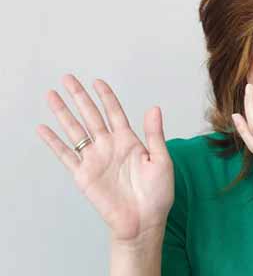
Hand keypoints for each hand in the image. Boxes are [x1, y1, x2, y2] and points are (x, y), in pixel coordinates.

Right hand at [36, 74, 173, 242]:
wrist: (143, 222)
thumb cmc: (157, 195)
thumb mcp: (161, 161)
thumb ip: (154, 134)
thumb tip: (154, 108)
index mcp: (129, 141)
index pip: (114, 113)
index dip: (106, 97)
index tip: (98, 82)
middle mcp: (109, 146)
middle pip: (91, 115)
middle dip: (79, 97)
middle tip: (68, 79)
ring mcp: (95, 160)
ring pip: (75, 130)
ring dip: (63, 113)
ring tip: (52, 95)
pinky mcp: (83, 175)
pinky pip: (65, 155)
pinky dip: (53, 142)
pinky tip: (43, 129)